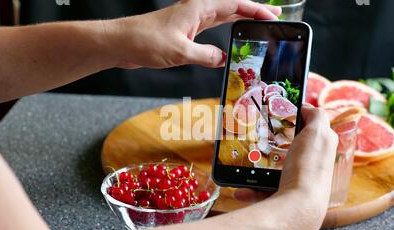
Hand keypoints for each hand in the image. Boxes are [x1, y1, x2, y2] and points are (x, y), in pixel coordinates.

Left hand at [103, 0, 280, 68]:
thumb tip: (223, 60)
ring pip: (222, 18)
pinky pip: (211, 31)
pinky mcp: (184, 33)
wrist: (122, 44)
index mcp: (198, 8)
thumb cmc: (145, 40)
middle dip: (252, 12)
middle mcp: (196, 11)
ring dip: (240, 21)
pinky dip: (224, 35)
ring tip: (257, 27)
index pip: (235, 4)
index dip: (255, 9)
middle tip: (272, 19)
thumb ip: (206, 56)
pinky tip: (230, 43)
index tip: (272, 16)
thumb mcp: (181, 52)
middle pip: (231, 7)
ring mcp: (190, 21)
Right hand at [234, 104, 337, 229]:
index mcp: (321, 148)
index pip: (308, 128)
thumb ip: (316, 115)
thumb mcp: (318, 133)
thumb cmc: (309, 169)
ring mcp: (297, 182)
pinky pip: (262, 190)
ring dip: (255, 166)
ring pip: (272, 169)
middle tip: (256, 137)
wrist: (299, 210)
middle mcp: (311, 165)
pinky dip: (250, 188)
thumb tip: (307, 108)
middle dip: (271, 143)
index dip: (292, 120)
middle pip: (288, 147)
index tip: (273, 116)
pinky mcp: (283, 197)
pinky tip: (240, 189)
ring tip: (242, 163)